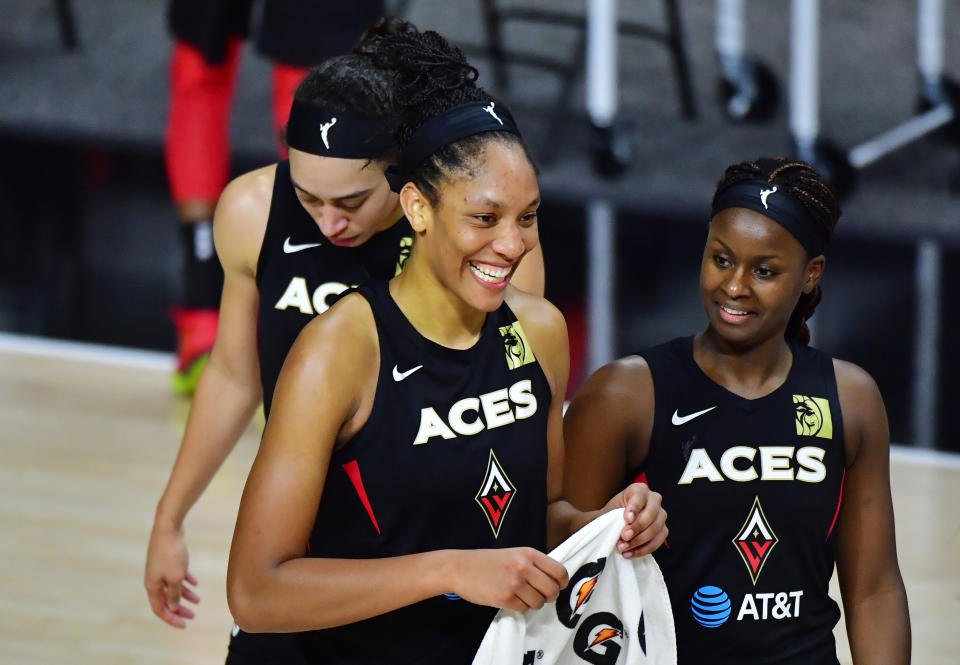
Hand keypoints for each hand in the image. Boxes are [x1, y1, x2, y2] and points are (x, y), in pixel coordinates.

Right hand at [145, 522, 198, 627]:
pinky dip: (186, 580)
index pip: (159, 609)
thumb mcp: (175, 578)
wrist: (169, 528)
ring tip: (198, 601)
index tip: (184, 624)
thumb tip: (172, 607)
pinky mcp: (168, 559)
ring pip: (172, 587)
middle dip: (179, 609)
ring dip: (184, 595)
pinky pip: (176, 575)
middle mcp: (154, 579)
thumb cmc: (171, 554)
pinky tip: (195, 583)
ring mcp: (160, 569)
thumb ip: (173, 594)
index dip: (171, 618)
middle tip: (192, 616)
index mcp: (152, 586)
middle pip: (166, 599)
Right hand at [449, 548, 568, 611]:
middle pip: (552, 589)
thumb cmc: (487, 561)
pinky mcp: (504, 598)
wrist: (460, 567)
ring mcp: (514, 583)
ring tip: (523, 595)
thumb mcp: (514, 553)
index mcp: (528, 553)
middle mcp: (523, 567)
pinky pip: (524, 608)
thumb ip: (533, 563)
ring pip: (539, 602)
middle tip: (542, 594)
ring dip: (534, 602)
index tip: (559, 586)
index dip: (562, 582)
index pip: (559, 571)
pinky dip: (521, 606)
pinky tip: (511, 598)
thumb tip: (554, 580)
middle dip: (550, 595)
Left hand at [605, 483, 667, 557]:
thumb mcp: (611, 509)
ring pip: (655, 529)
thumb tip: (624, 525)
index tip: (627, 519)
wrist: (615, 522)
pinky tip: (630, 552)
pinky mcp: (663, 529)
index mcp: (639, 489)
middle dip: (637, 528)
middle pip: (650, 514)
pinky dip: (643, 549)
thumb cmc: (613, 513)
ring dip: (638, 541)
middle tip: (624, 537)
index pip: (639, 497)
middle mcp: (654, 499)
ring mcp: (661, 514)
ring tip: (623, 547)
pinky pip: (657, 541)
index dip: (634, 508)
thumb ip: (616, 515)